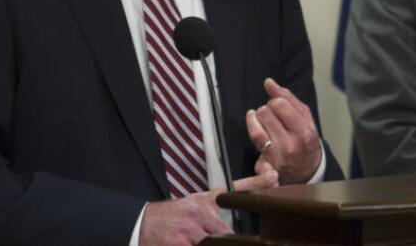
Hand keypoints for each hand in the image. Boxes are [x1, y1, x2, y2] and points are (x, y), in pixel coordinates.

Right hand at [139, 171, 277, 245]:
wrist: (141, 225)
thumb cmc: (170, 218)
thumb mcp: (193, 206)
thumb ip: (211, 214)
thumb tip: (230, 229)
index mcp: (204, 202)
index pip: (234, 189)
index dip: (256, 182)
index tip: (274, 177)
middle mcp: (200, 212)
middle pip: (226, 232)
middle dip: (224, 240)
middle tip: (212, 236)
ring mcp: (191, 229)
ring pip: (214, 242)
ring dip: (207, 242)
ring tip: (191, 236)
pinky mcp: (182, 243)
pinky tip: (186, 242)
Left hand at [246, 77, 322, 184]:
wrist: (308, 169)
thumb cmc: (305, 139)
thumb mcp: (304, 116)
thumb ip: (287, 97)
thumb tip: (268, 82)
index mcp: (303, 131)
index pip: (279, 104)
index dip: (275, 101)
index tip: (278, 106)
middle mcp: (290, 145)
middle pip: (265, 113)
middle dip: (266, 111)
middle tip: (273, 117)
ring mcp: (277, 157)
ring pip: (255, 128)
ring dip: (256, 121)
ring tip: (263, 122)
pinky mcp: (265, 165)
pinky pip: (252, 145)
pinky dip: (252, 132)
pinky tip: (255, 127)